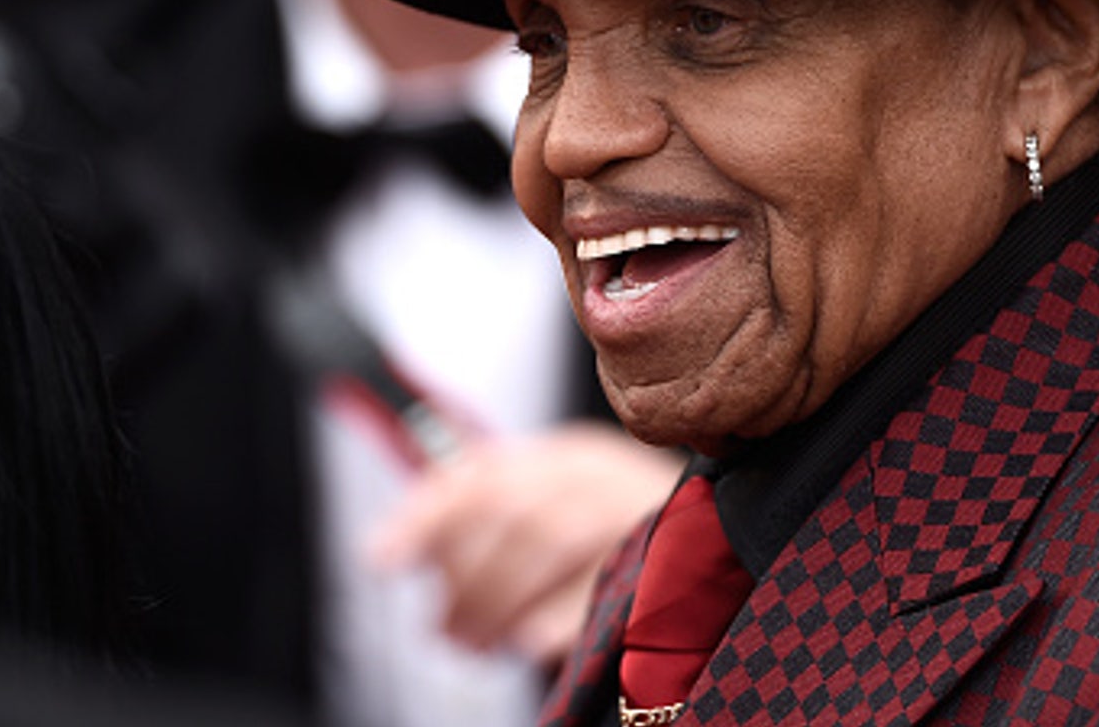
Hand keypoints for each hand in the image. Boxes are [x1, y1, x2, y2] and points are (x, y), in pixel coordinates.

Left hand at [369, 422, 682, 662]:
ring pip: (551, 538)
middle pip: (514, 510)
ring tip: (472, 641)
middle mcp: (602, 473)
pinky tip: (525, 644)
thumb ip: (484, 521)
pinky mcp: (671, 559)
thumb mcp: (551, 515)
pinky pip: (606, 583)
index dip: (426, 515)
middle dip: (465, 575)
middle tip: (442, 628)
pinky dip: (559, 614)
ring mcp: (638, 512)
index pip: (482, 472)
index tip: (379, 558)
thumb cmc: (613, 544)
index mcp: (566, 455)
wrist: (719, 548)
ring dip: (498, 598)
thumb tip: (389, 550)